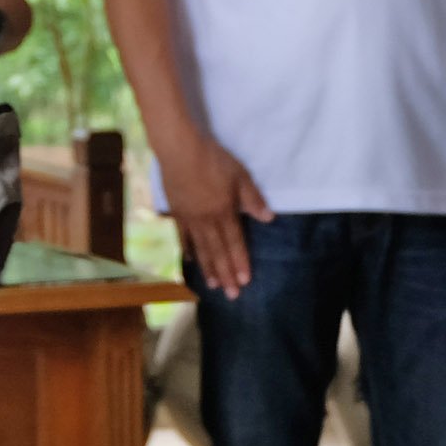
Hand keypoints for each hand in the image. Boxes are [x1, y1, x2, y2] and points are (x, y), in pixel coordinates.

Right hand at [157, 127, 273, 299]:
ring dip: (208, 268)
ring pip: (201, 249)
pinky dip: (188, 250)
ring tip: (213, 285)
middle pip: (218, 252)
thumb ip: (252, 198)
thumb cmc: (213, 160)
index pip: (235, 243)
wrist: (179, 151)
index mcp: (225, 213)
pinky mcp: (177, 213)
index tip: (245, 281)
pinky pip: (183, 237)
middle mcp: (207, 221)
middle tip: (231, 295)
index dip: (240, 262)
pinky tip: (191, 260)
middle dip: (226, 274)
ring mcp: (190, 219)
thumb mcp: (239, 176)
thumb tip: (268, 218)